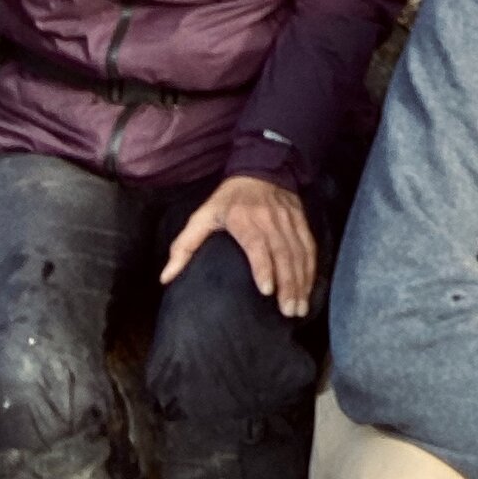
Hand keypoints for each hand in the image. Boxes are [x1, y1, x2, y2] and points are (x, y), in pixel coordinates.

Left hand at [159, 174, 316, 317]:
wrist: (261, 167)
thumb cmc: (229, 198)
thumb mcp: (203, 215)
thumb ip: (185, 246)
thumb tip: (166, 277)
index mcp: (245, 219)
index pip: (257, 245)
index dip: (263, 267)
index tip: (266, 291)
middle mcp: (270, 221)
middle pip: (283, 254)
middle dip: (288, 284)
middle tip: (288, 311)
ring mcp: (288, 222)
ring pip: (299, 254)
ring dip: (301, 282)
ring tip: (299, 308)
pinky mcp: (301, 222)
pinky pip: (309, 248)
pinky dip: (311, 270)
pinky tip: (309, 289)